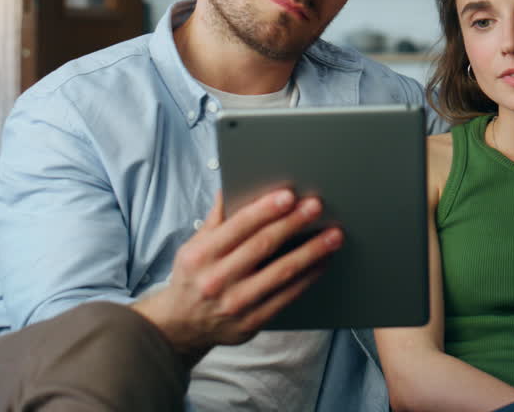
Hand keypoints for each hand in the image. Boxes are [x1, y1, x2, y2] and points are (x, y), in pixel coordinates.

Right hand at [132, 189, 341, 365]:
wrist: (181, 327)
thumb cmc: (191, 279)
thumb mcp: (193, 246)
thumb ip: (216, 219)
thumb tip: (233, 187)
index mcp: (201, 255)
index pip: (238, 227)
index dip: (265, 210)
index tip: (288, 196)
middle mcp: (217, 279)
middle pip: (263, 246)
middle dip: (293, 223)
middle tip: (316, 207)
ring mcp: (236, 303)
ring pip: (281, 272)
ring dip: (311, 252)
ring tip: (333, 235)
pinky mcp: (252, 321)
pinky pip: (287, 296)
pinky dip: (308, 278)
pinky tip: (322, 262)